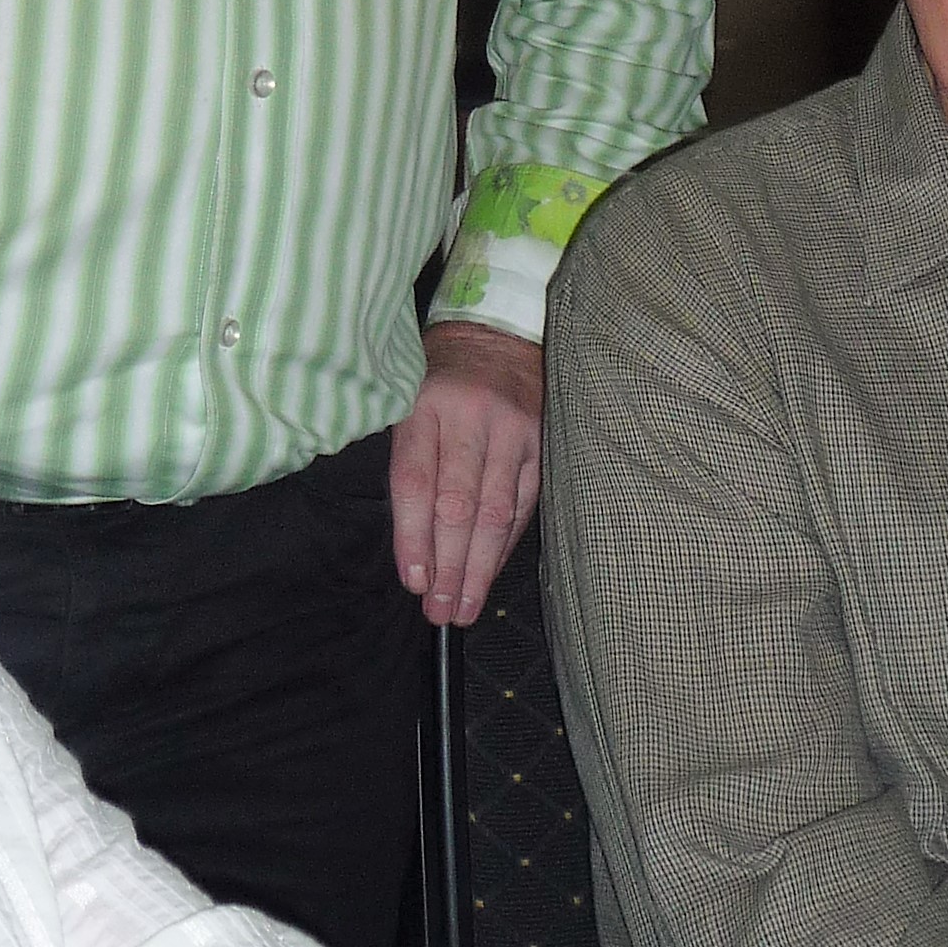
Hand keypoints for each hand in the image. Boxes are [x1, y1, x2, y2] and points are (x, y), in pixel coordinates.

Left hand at [388, 322, 540, 625]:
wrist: (495, 335)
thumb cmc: (438, 380)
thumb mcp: (406, 403)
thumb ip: (407, 462)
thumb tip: (411, 545)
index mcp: (424, 406)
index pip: (414, 481)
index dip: (413, 536)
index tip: (413, 581)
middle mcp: (469, 418)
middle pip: (458, 504)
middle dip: (449, 566)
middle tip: (441, 611)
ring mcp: (511, 431)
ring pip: (496, 510)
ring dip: (480, 566)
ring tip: (465, 607)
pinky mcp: (541, 442)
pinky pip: (524, 503)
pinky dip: (506, 543)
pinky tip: (492, 572)